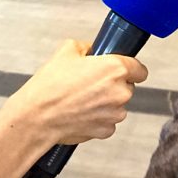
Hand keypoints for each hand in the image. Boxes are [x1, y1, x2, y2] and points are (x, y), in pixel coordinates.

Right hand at [7, 40, 147, 145]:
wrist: (37, 117)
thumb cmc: (49, 86)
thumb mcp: (66, 50)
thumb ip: (87, 47)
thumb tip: (92, 50)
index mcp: (115, 68)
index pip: (140, 69)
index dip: (129, 68)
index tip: (121, 69)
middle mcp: (120, 92)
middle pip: (127, 87)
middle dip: (112, 85)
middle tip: (89, 83)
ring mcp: (115, 114)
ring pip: (117, 105)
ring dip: (105, 102)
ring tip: (81, 99)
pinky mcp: (107, 130)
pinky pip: (107, 121)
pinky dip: (97, 117)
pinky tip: (80, 112)